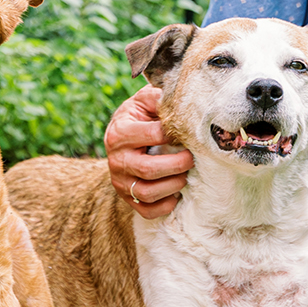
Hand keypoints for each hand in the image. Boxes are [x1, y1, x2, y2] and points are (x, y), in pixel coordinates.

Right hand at [105, 86, 190, 218]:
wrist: (121, 136)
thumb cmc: (140, 116)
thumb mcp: (145, 100)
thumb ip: (158, 96)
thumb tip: (179, 97)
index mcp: (120, 132)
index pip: (152, 135)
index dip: (173, 134)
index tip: (187, 132)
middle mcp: (116, 158)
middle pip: (148, 169)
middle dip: (176, 164)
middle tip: (191, 158)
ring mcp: (120, 181)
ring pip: (147, 192)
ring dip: (173, 185)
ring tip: (185, 175)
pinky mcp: (127, 197)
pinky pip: (146, 210)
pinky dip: (164, 206)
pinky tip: (176, 195)